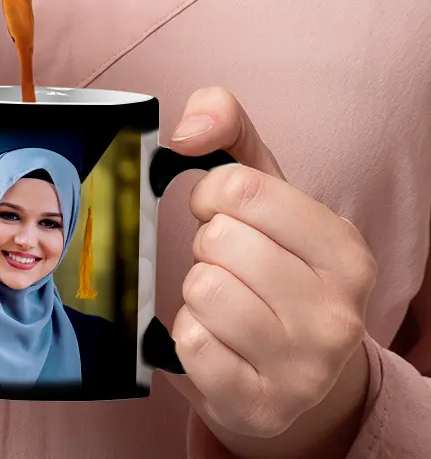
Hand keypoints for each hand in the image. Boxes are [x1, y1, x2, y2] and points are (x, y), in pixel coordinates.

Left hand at [165, 88, 375, 439]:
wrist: (289, 375)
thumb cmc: (272, 272)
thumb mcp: (267, 196)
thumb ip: (230, 130)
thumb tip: (188, 128)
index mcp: (346, 251)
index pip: (240, 188)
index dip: (211, 198)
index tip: (221, 216)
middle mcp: (337, 313)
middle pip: (217, 242)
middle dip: (206, 250)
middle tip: (227, 269)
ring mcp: (303, 367)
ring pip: (202, 292)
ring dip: (196, 296)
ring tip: (223, 307)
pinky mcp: (260, 405)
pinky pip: (189, 344)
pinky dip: (187, 338)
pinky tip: (215, 343)